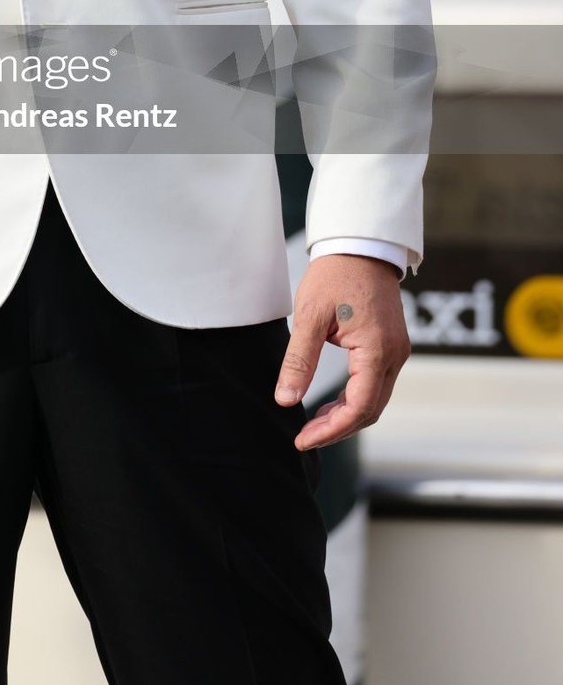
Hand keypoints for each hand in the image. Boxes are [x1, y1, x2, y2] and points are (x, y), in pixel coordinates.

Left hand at [274, 254, 410, 449]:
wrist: (360, 245)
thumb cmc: (335, 274)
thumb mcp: (310, 316)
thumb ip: (299, 360)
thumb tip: (286, 399)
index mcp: (377, 351)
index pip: (358, 408)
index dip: (331, 430)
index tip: (303, 439)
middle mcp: (395, 356)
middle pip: (371, 410)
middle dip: (338, 428)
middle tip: (305, 435)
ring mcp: (397, 351)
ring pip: (375, 400)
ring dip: (347, 415)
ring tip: (314, 421)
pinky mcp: (392, 346)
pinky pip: (377, 384)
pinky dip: (356, 398)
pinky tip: (332, 401)